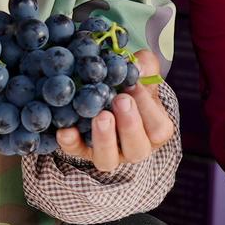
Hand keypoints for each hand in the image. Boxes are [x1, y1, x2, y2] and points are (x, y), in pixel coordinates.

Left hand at [56, 50, 174, 170]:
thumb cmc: (131, 87)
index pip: (158, 128)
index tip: (134, 86)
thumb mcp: (143, 73)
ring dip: (104, 139)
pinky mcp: (82, 151)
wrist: (107, 95)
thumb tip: (137, 66)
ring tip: (100, 116)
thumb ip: (146, 66)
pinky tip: (66, 130)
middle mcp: (133, 147)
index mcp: (154, 131)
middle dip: (129, 126)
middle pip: (137, 149)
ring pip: (108, 159)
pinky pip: (76, 152)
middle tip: (119, 100)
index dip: (148, 109)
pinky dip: (71, 142)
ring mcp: (108, 153)